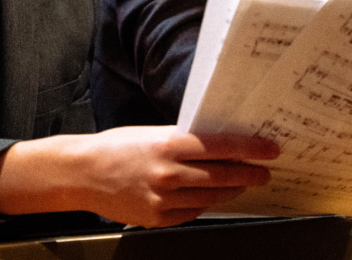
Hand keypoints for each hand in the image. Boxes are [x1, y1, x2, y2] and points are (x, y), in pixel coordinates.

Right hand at [0, 127, 278, 227]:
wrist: (81, 173)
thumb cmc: (117, 147)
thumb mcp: (152, 133)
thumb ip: (184, 140)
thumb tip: (221, 143)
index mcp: (168, 145)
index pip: (222, 147)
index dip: (251, 149)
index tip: (270, 149)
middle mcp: (169, 174)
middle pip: (223, 176)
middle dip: (250, 173)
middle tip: (266, 170)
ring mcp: (163, 200)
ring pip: (212, 197)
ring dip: (232, 190)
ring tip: (244, 183)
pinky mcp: (157, 219)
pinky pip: (193, 212)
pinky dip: (206, 203)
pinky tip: (214, 196)